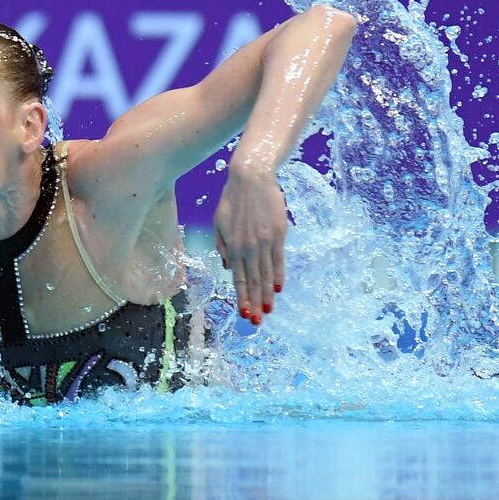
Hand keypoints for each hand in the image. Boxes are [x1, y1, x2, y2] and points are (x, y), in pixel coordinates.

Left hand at [213, 167, 286, 324]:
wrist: (251, 177)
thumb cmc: (232, 199)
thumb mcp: (219, 222)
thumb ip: (223, 246)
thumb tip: (229, 267)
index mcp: (233, 246)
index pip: (239, 279)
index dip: (241, 297)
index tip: (243, 314)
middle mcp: (249, 248)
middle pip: (253, 281)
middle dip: (255, 304)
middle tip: (257, 322)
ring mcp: (265, 242)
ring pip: (266, 274)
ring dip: (267, 295)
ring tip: (268, 311)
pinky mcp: (278, 234)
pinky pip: (279, 259)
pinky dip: (278, 275)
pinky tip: (278, 289)